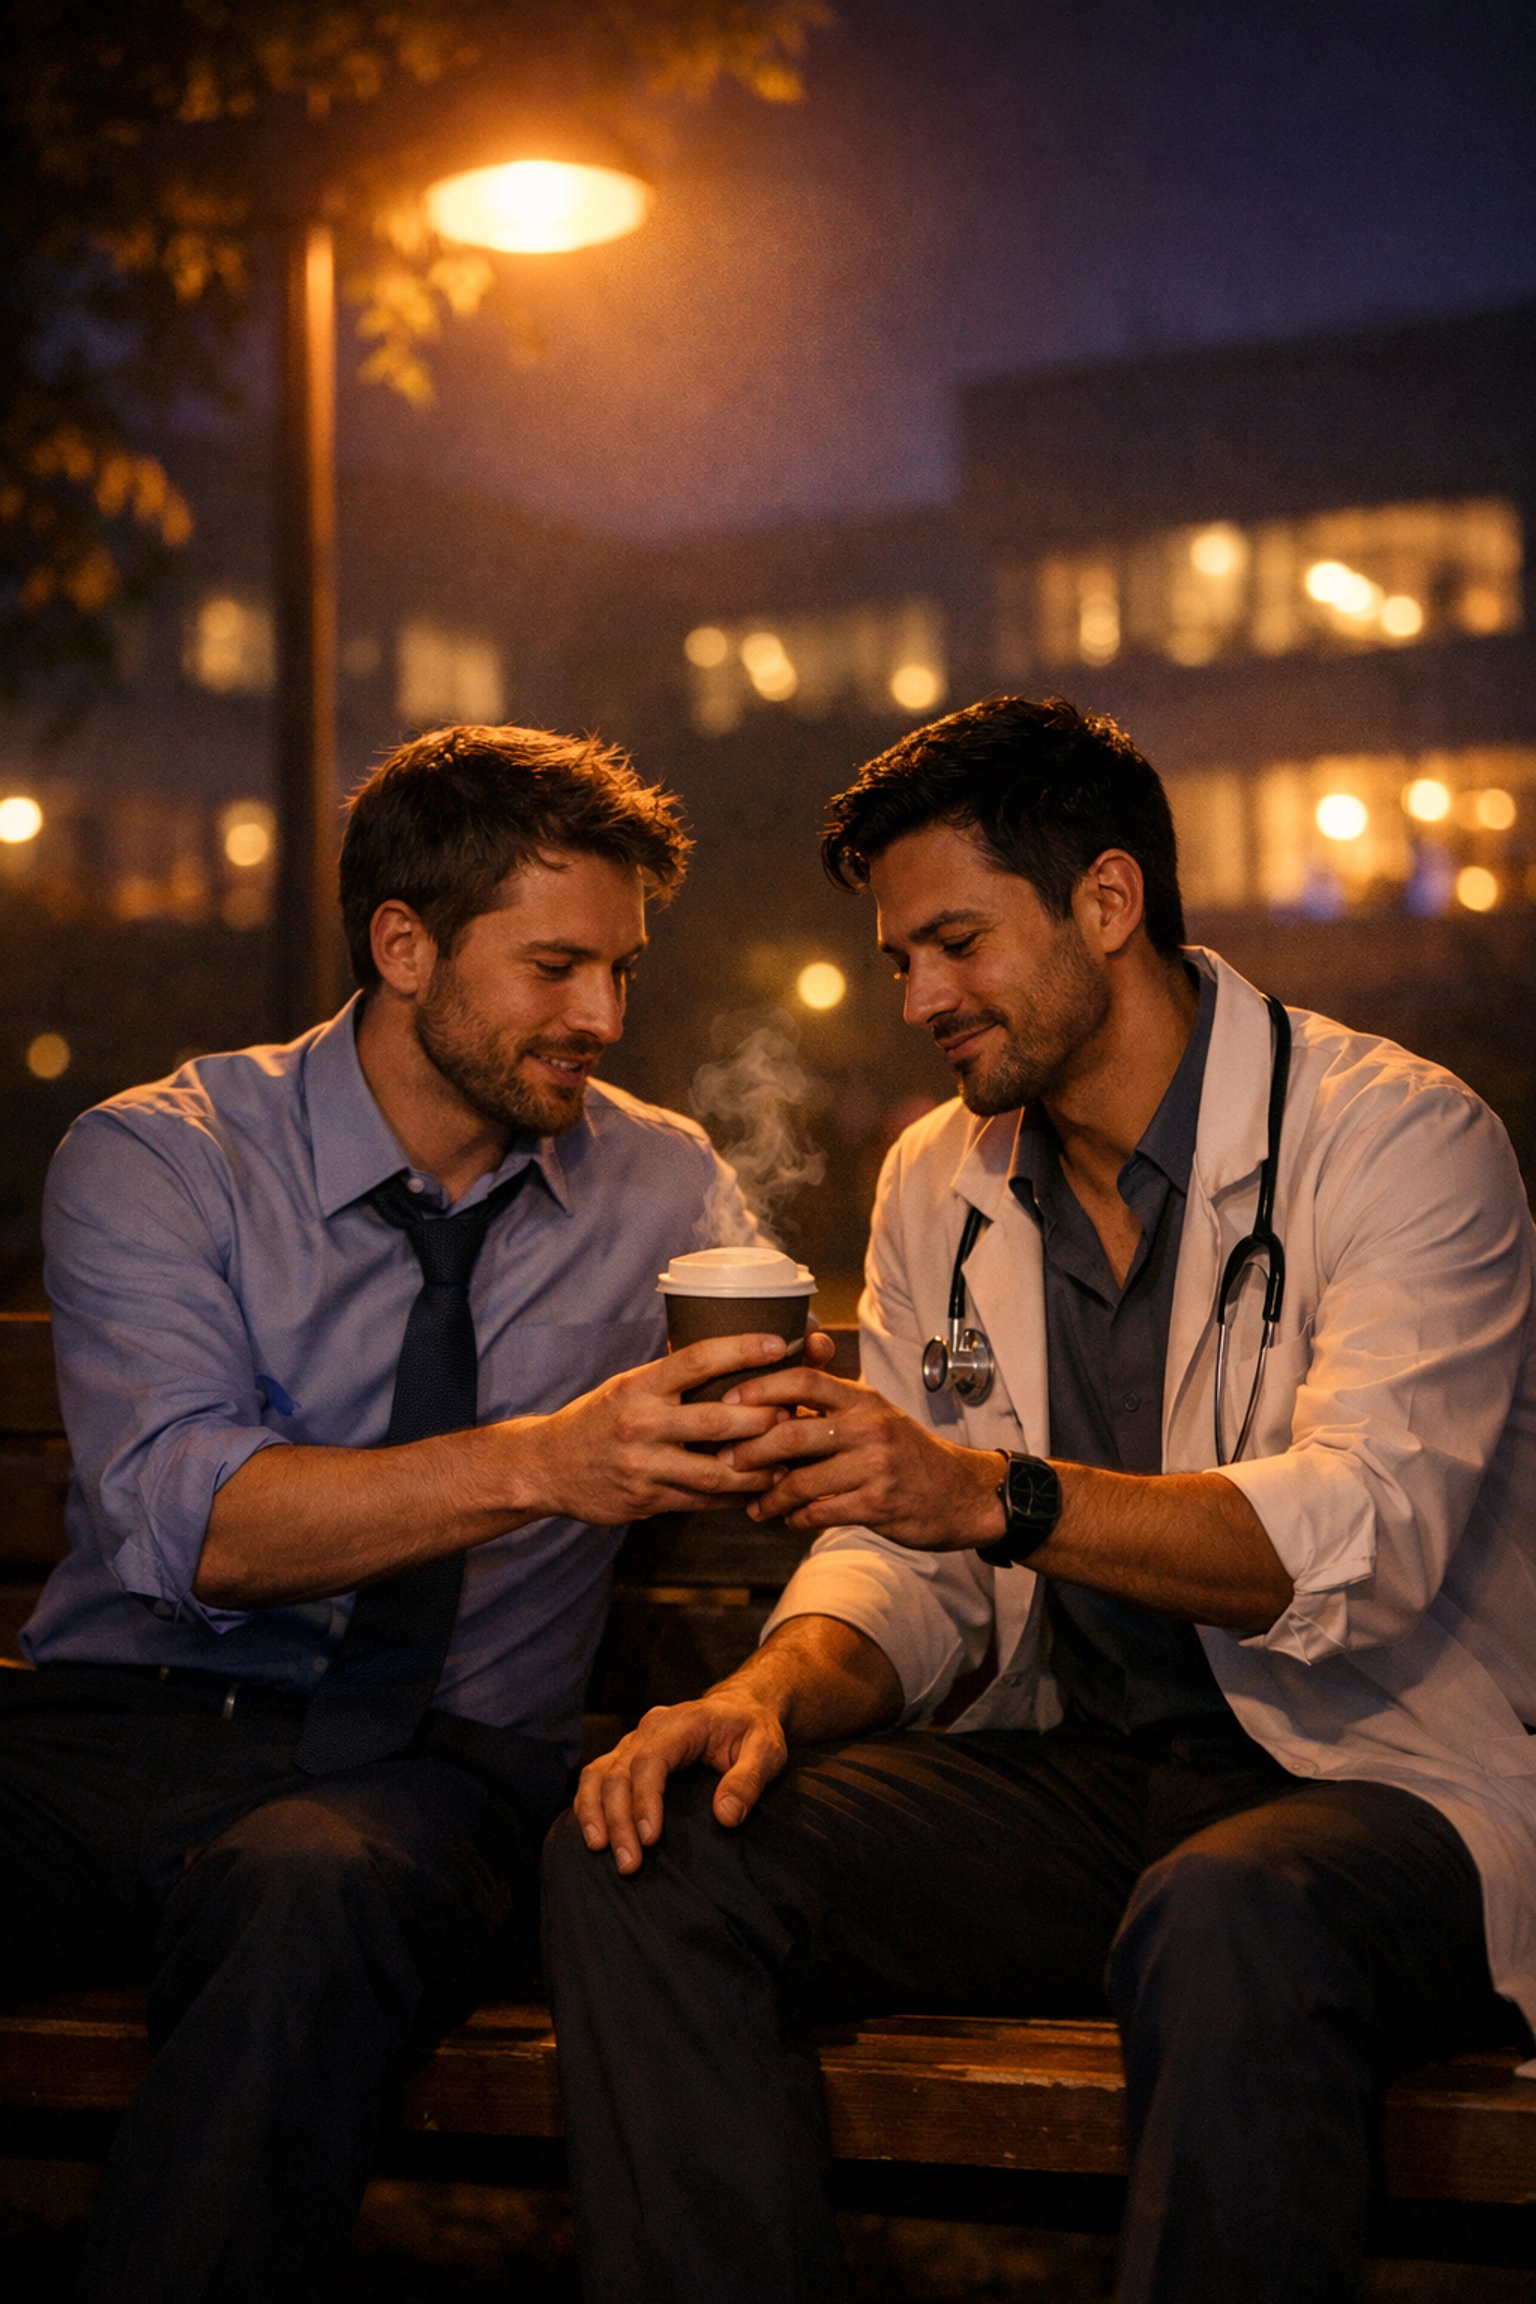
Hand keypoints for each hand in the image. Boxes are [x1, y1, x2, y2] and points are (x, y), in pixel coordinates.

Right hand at [513, 1334, 796, 1525]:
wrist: (546, 1467)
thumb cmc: (597, 1418)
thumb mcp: (626, 1384)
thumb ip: (670, 1374)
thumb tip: (725, 1344)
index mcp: (639, 1386)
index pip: (696, 1359)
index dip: (742, 1349)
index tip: (780, 1343)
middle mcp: (640, 1423)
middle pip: (717, 1421)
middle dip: (763, 1419)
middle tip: (794, 1414)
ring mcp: (643, 1466)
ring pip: (716, 1471)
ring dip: (758, 1468)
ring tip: (786, 1462)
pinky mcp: (646, 1500)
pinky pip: (702, 1501)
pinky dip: (733, 1496)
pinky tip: (756, 1490)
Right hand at [574, 1688, 788, 1871]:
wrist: (740, 1708)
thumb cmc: (753, 1729)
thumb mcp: (766, 1751)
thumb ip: (748, 1780)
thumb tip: (725, 1816)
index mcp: (682, 1722)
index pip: (651, 1760)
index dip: (645, 1800)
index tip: (650, 1839)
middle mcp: (650, 1728)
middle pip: (619, 1771)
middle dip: (618, 1820)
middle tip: (629, 1864)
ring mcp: (634, 1741)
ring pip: (599, 1773)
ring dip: (594, 1812)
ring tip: (598, 1850)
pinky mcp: (627, 1756)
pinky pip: (597, 1777)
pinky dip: (589, 1805)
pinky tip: (593, 1835)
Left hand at [720, 1366, 1005, 1547]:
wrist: (962, 1494)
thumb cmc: (907, 1454)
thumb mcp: (876, 1417)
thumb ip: (831, 1409)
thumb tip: (770, 1404)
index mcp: (863, 1400)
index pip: (804, 1379)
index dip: (761, 1388)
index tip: (729, 1401)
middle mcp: (869, 1427)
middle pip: (792, 1432)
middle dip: (751, 1450)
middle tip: (726, 1461)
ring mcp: (875, 1467)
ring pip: (801, 1480)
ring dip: (769, 1497)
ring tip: (753, 1505)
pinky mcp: (879, 1505)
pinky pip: (821, 1512)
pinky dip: (796, 1519)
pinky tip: (787, 1521)